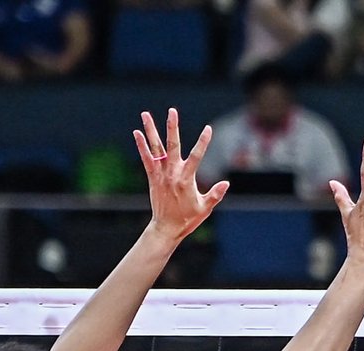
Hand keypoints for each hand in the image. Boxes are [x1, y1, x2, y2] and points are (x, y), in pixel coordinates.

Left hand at [134, 109, 228, 243]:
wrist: (166, 228)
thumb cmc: (187, 219)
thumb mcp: (205, 208)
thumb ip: (215, 194)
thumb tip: (226, 183)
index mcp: (186, 179)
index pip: (197, 156)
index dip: (203, 142)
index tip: (209, 129)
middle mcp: (172, 173)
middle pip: (173, 145)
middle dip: (172, 127)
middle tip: (172, 111)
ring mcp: (160, 174)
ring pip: (155, 148)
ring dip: (151, 130)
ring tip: (145, 114)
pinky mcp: (152, 177)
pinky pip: (146, 158)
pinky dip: (141, 146)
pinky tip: (137, 133)